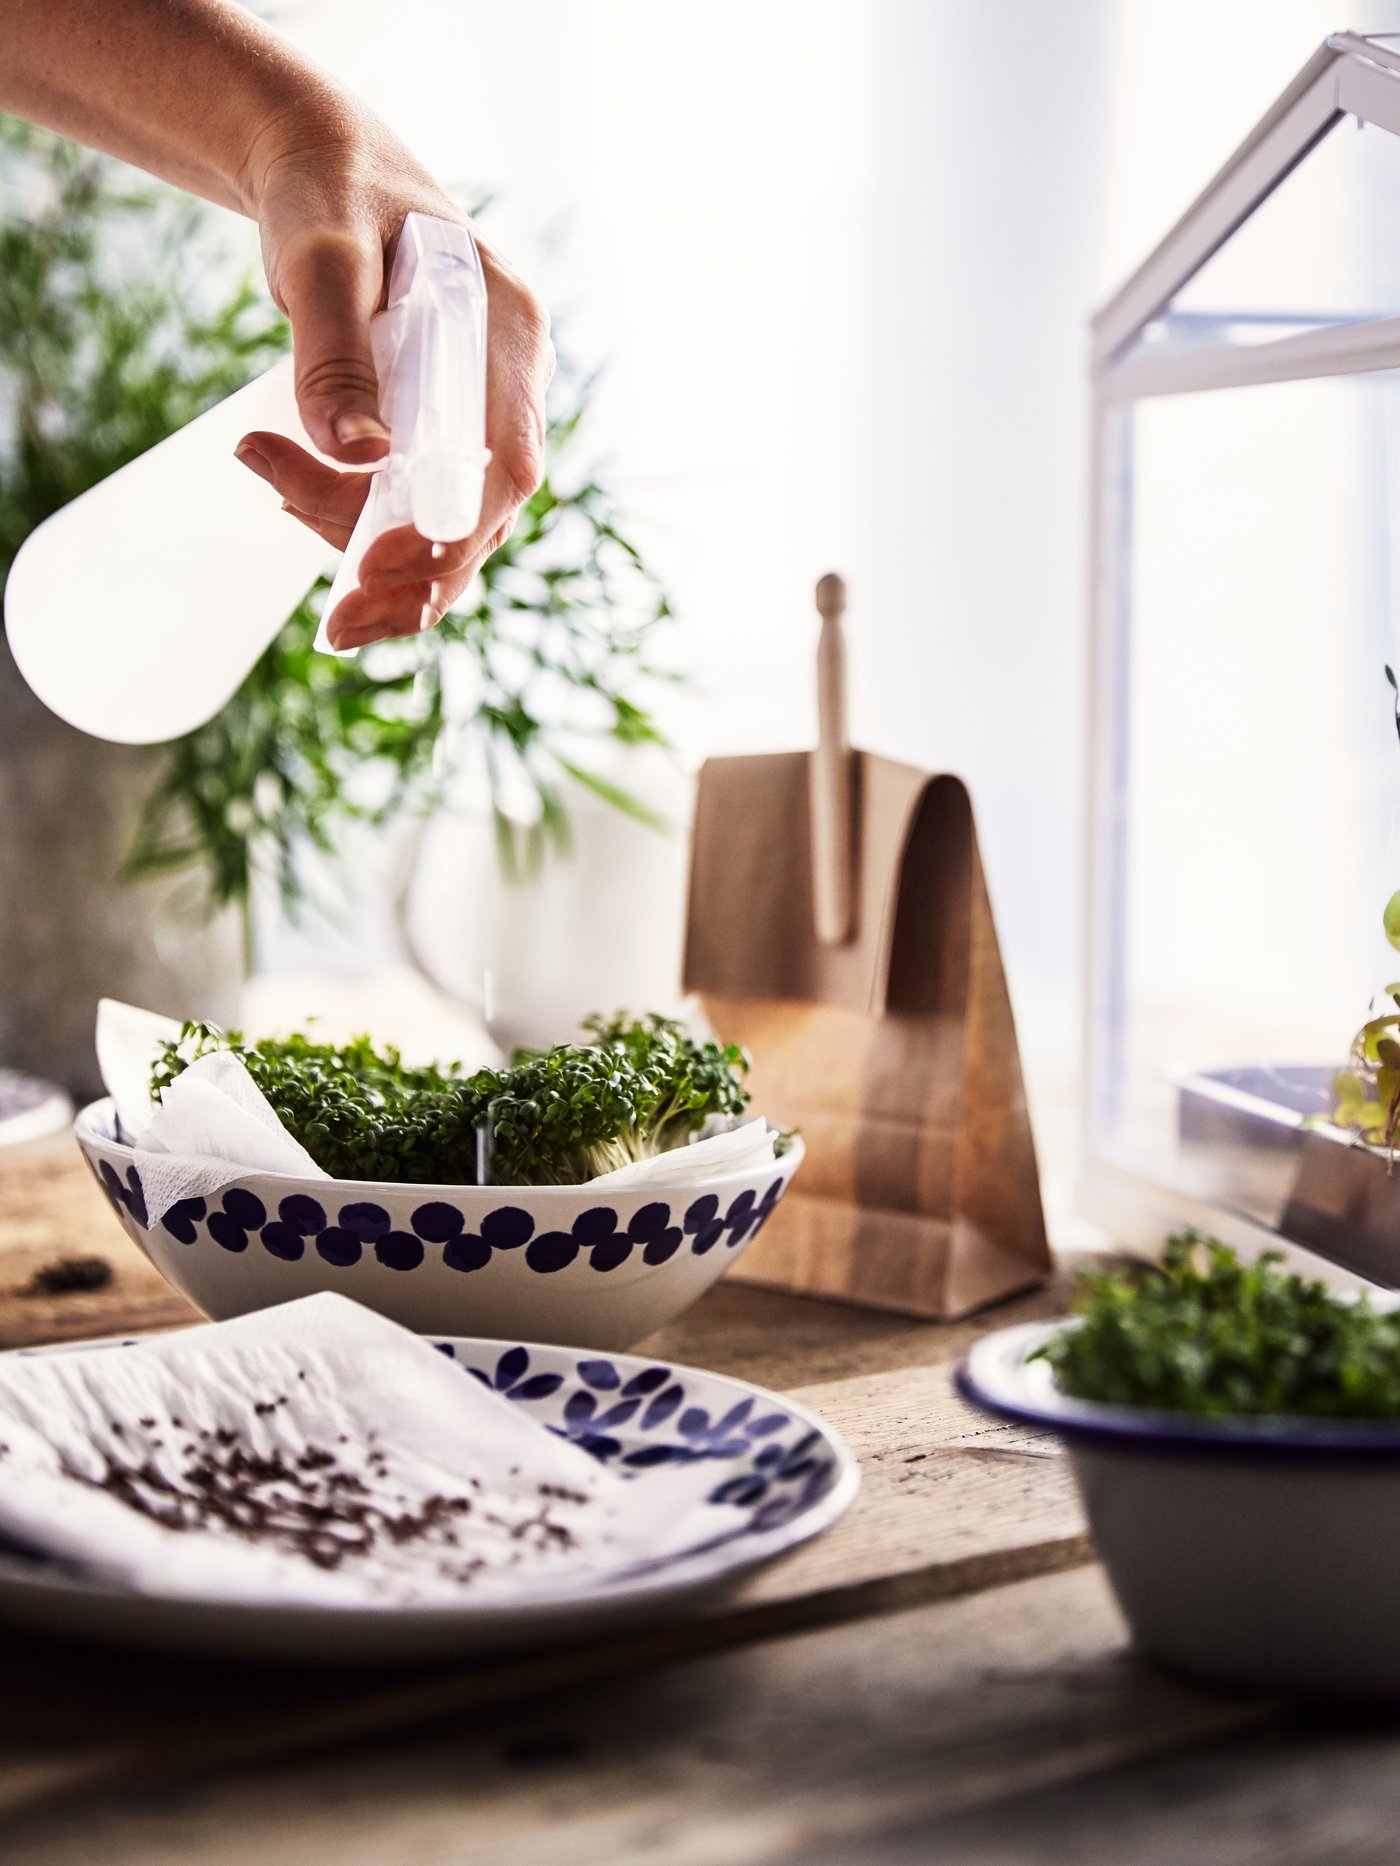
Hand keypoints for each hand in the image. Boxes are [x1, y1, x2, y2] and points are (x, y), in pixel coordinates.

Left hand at [234, 121, 553, 647]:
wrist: (322, 168)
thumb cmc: (325, 195)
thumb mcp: (322, 259)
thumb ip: (335, 356)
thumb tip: (358, 459)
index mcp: (507, 333)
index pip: (505, 468)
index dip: (448, 535)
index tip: (367, 564)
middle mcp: (512, 383)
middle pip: (482, 516)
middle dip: (406, 575)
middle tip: (332, 618)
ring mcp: (485, 411)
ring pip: (454, 528)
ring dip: (378, 562)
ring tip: (278, 500)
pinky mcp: (448, 430)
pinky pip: (426, 509)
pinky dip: (369, 533)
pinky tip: (300, 508)